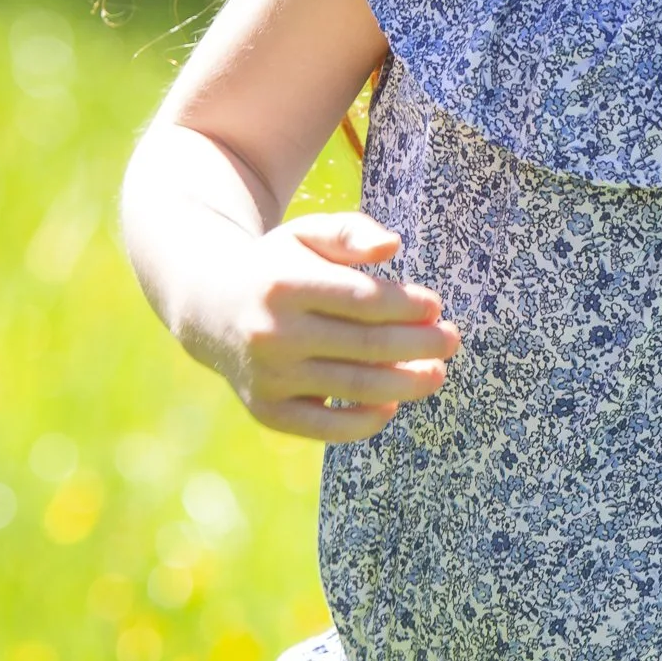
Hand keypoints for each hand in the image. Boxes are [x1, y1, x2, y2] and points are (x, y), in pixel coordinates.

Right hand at [224, 210, 458, 441]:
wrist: (210, 307)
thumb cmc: (277, 268)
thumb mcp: (305, 234)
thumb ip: (349, 232)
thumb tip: (392, 246)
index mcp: (284, 285)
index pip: (363, 300)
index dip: (408, 305)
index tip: (435, 306)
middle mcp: (273, 334)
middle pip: (367, 346)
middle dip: (420, 345)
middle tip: (451, 340)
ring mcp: (270, 377)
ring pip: (356, 387)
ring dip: (407, 384)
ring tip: (436, 374)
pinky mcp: (268, 411)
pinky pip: (328, 428)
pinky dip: (366, 421)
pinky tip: (392, 404)